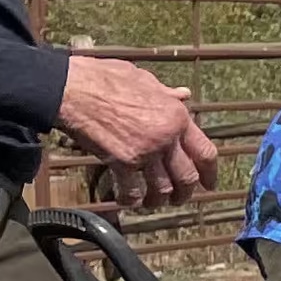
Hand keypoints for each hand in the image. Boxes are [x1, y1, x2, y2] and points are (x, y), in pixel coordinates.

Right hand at [53, 55, 220, 208]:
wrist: (69, 87)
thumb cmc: (103, 78)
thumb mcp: (143, 78)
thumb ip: (166, 93)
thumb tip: (183, 95)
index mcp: (176, 116)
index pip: (205, 151)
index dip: (211, 172)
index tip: (210, 184)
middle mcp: (166, 137)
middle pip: (187, 176)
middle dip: (185, 192)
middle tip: (179, 198)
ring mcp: (145, 151)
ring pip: (162, 187)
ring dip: (159, 199)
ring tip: (154, 202)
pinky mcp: (121, 161)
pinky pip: (132, 190)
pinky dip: (131, 199)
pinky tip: (128, 200)